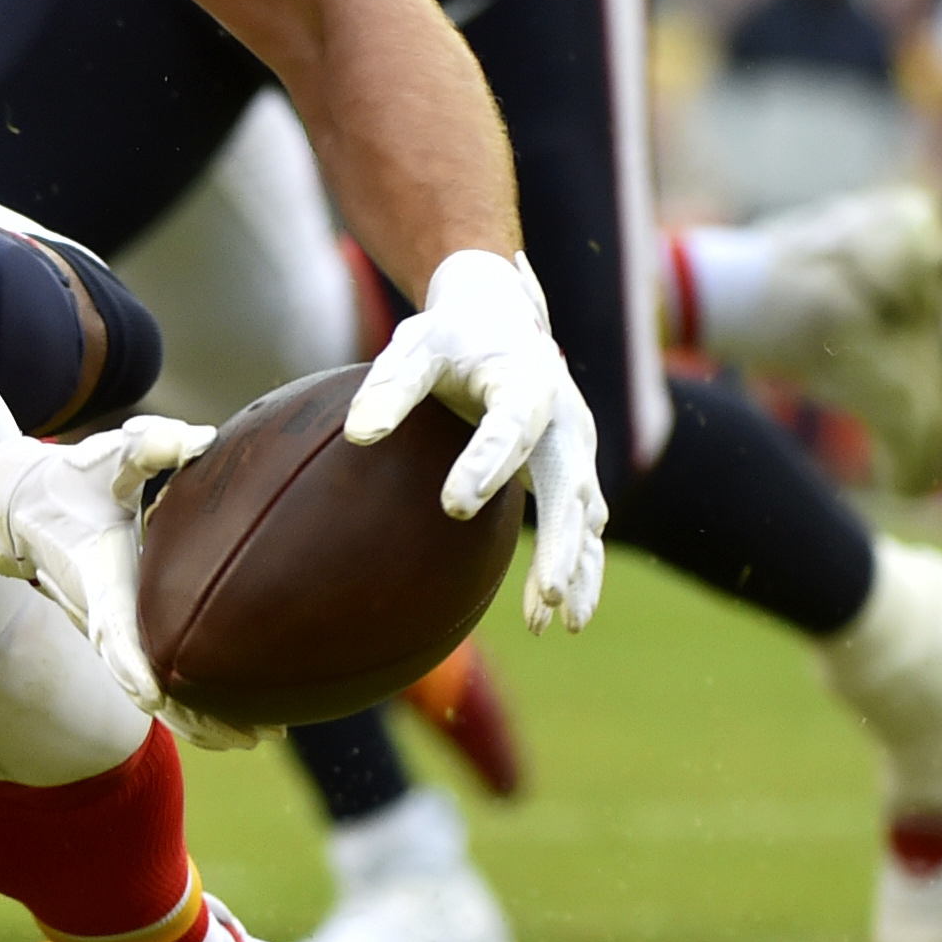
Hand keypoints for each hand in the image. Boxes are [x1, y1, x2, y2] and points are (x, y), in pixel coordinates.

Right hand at [0, 417, 255, 748]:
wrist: (27, 505)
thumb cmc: (71, 480)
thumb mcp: (106, 455)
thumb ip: (148, 446)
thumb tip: (198, 441)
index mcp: (99, 577)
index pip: (114, 629)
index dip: (132, 665)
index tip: (154, 695)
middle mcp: (104, 615)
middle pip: (147, 682)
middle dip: (194, 714)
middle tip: (247, 738)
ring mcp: (115, 630)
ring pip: (157, 689)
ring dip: (201, 719)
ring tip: (256, 738)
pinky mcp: (125, 630)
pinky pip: (160, 673)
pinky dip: (194, 700)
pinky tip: (236, 714)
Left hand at [346, 249, 604, 633]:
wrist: (501, 319)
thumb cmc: (451, 337)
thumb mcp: (415, 348)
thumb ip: (389, 387)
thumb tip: (357, 435)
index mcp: (525, 378)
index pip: (509, 424)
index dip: (485, 464)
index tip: (454, 506)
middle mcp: (564, 416)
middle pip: (569, 484)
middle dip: (560, 543)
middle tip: (544, 592)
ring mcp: (576, 447)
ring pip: (584, 514)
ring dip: (575, 568)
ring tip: (556, 622)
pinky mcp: (573, 471)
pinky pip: (584, 525)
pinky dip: (580, 568)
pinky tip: (564, 617)